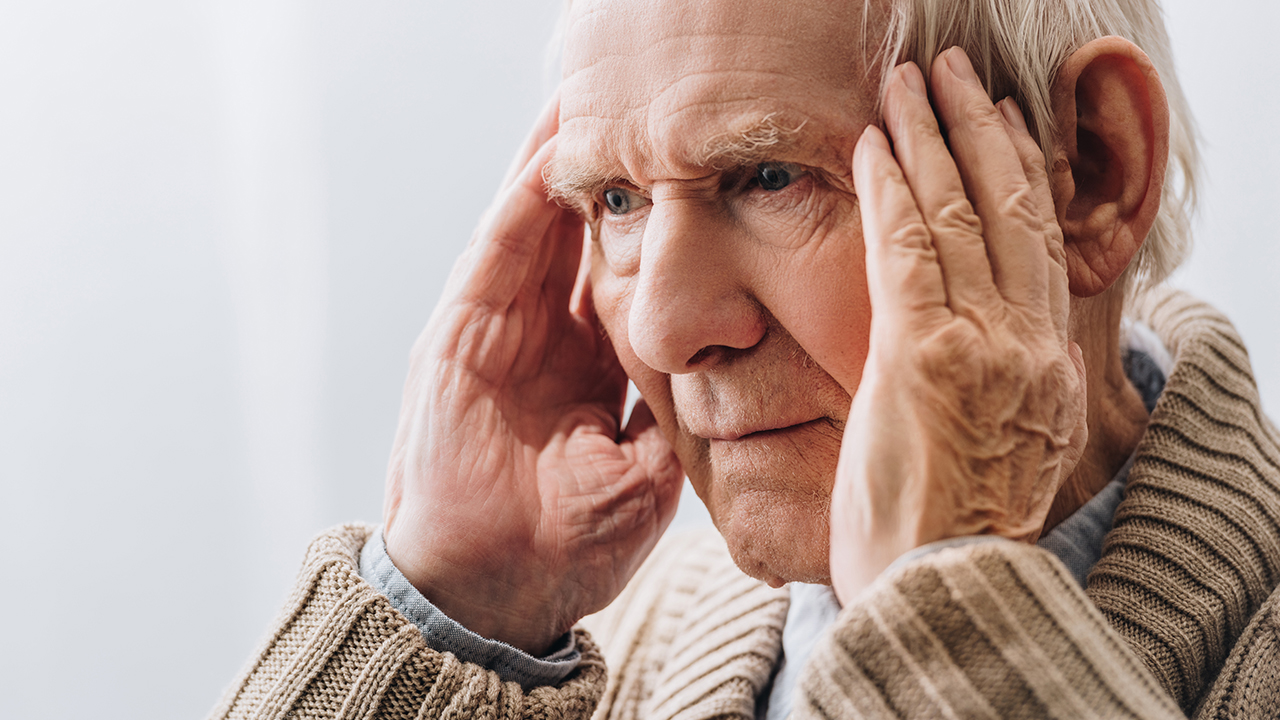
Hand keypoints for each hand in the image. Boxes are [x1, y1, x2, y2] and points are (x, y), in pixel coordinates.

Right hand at [382, 95, 682, 654]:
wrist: (490, 591)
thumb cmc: (570, 548)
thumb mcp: (648, 475)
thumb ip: (676, 416)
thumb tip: (730, 373)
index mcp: (594, 374)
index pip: (627, 282)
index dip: (658, 230)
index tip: (696, 178)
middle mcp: (548, 342)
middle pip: (583, 239)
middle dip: (612, 180)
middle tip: (644, 113)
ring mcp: (500, 331)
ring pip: (540, 227)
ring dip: (564, 166)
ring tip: (593, 99)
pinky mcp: (460, 332)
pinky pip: (497, 251)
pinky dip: (523, 198)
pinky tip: (551, 146)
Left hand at [830, 49, 1087, 604]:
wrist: (944, 595)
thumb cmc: (954, 538)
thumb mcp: (1009, 454)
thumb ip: (1010, 389)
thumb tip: (1003, 350)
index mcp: (1048, 367)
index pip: (1038, 246)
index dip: (1019, 176)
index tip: (1000, 127)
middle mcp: (1028, 345)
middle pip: (1010, 211)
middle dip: (979, 131)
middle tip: (954, 76)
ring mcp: (981, 346)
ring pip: (961, 214)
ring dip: (932, 137)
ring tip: (911, 84)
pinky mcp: (923, 357)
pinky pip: (907, 248)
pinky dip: (892, 189)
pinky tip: (874, 146)